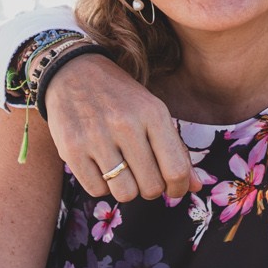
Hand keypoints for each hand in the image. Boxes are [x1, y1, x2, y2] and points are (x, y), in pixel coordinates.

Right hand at [42, 53, 191, 201]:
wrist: (73, 72)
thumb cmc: (121, 98)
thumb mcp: (153, 112)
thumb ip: (176, 150)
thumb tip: (195, 187)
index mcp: (152, 113)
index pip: (176, 170)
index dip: (178, 188)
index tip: (173, 189)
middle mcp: (125, 125)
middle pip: (151, 187)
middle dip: (151, 188)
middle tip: (143, 175)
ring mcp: (96, 137)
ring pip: (125, 194)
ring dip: (126, 189)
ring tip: (122, 171)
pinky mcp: (71, 149)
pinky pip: (97, 190)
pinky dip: (102, 186)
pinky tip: (101, 167)